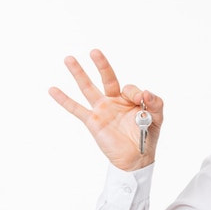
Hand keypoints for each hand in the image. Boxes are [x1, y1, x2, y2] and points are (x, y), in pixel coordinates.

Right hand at [49, 49, 163, 170]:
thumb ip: (156, 103)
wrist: (136, 158)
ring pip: (88, 88)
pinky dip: (64, 99)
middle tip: (95, 51)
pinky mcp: (93, 121)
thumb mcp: (157, 118)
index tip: (141, 100)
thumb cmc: (147, 137)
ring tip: (69, 59)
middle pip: (107, 78)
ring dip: (79, 73)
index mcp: (130, 99)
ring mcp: (102, 110)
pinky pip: (76, 109)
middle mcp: (115, 101)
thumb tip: (146, 92)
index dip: (135, 92)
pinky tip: (53, 89)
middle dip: (101, 65)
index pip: (129, 87)